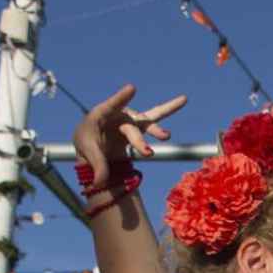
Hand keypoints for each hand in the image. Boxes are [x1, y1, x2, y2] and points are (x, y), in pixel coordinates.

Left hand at [73, 84, 188, 186]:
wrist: (95, 143)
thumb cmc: (88, 143)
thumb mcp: (89, 153)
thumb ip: (97, 167)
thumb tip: (100, 184)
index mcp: (100, 115)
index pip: (110, 106)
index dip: (121, 98)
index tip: (132, 88)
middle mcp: (119, 115)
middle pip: (131, 128)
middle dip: (138, 140)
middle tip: (147, 153)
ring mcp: (131, 120)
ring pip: (147, 123)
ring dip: (156, 130)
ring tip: (166, 136)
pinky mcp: (140, 126)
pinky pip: (156, 118)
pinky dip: (171, 108)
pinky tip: (184, 99)